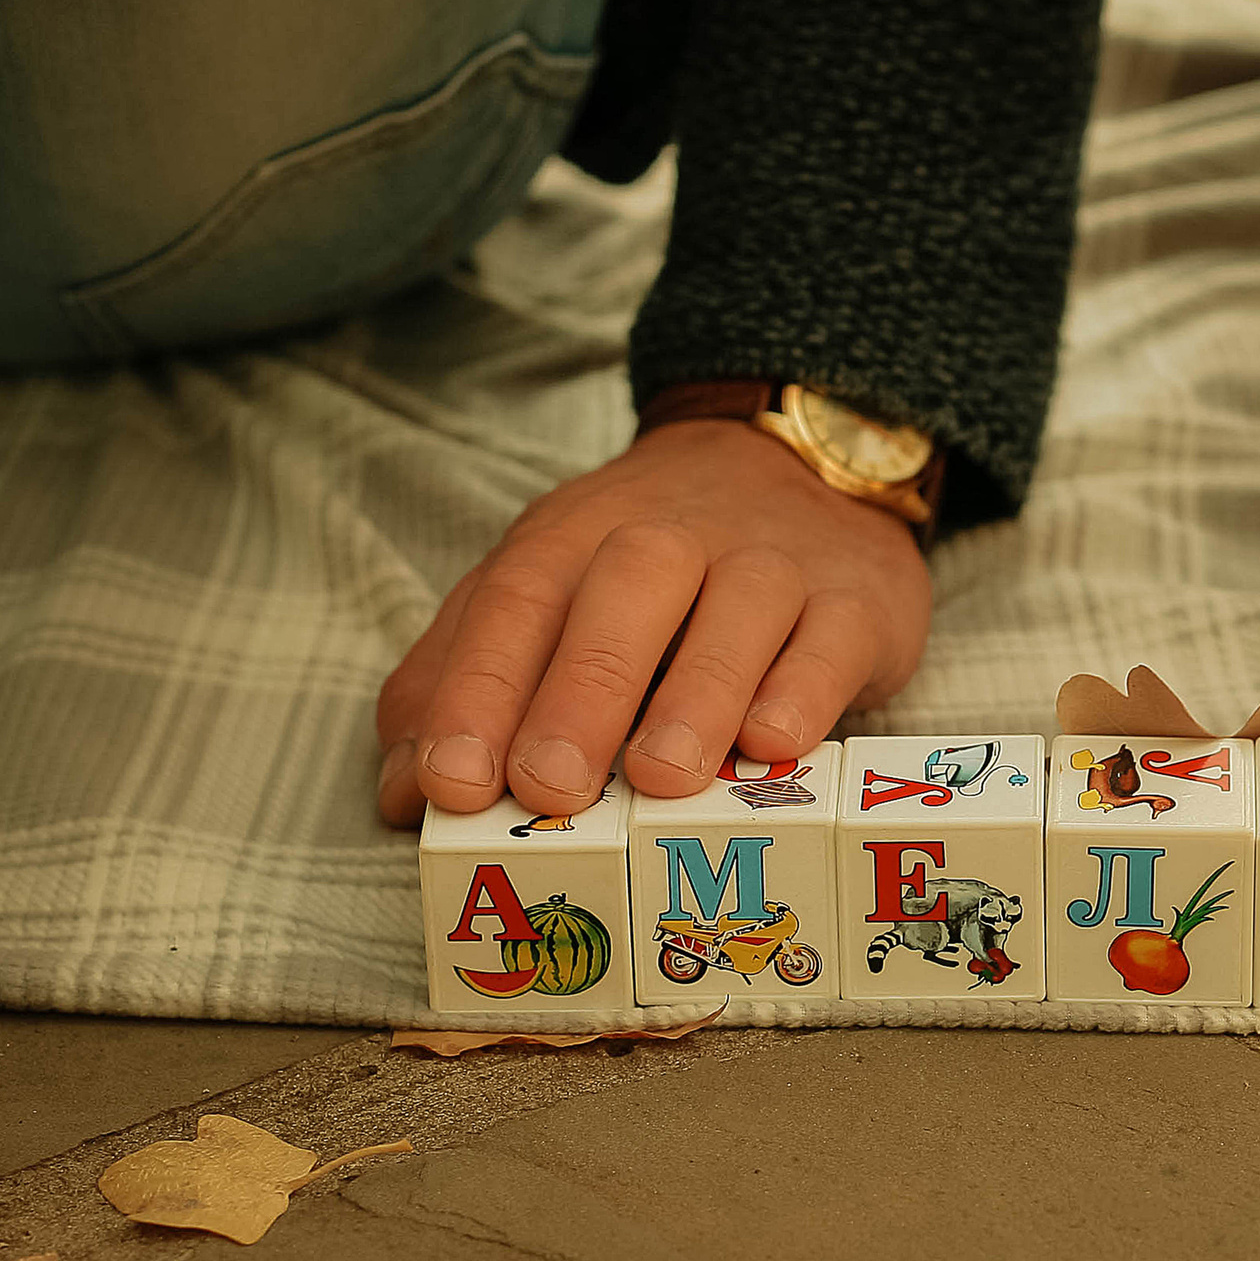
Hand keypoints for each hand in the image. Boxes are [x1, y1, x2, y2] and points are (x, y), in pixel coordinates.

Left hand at [375, 420, 931, 825]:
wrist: (802, 468)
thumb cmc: (652, 572)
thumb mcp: (543, 600)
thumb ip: (463, 685)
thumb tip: (403, 793)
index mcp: (573, 540)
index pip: (515, 602)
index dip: (476, 691)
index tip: (450, 782)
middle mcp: (670, 540)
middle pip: (620, 595)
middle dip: (579, 692)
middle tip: (549, 785)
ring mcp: (771, 564)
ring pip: (736, 612)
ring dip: (695, 695)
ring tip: (660, 777)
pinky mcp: (856, 598)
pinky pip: (833, 636)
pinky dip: (803, 689)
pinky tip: (774, 742)